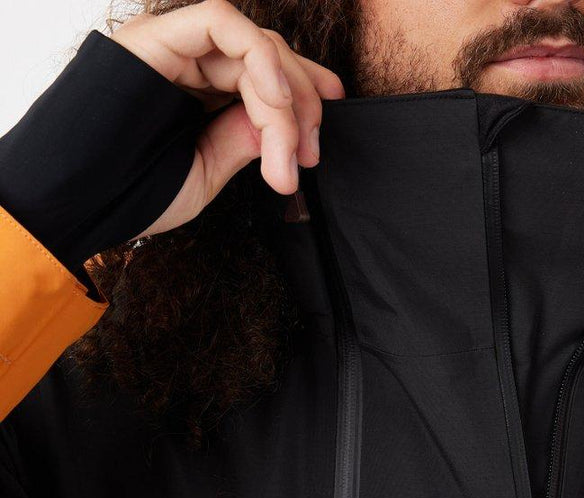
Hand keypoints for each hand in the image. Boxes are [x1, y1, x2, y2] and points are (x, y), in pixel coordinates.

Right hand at [108, 0, 344, 239]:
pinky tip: (274, 100)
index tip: (319, 145)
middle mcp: (191, 64)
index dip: (304, 102)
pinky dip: (258, 56)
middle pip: (269, 60)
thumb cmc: (133, 194)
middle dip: (302, 105)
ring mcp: (176, 46)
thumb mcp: (207, 172)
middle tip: (310, 154)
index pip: (266, 80)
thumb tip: (284, 126)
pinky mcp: (162, 34)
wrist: (78, 200)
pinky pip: (222, 23)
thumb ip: (243, 141)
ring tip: (290, 146)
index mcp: (202, 96)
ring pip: (254, 45)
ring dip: (285, 94)